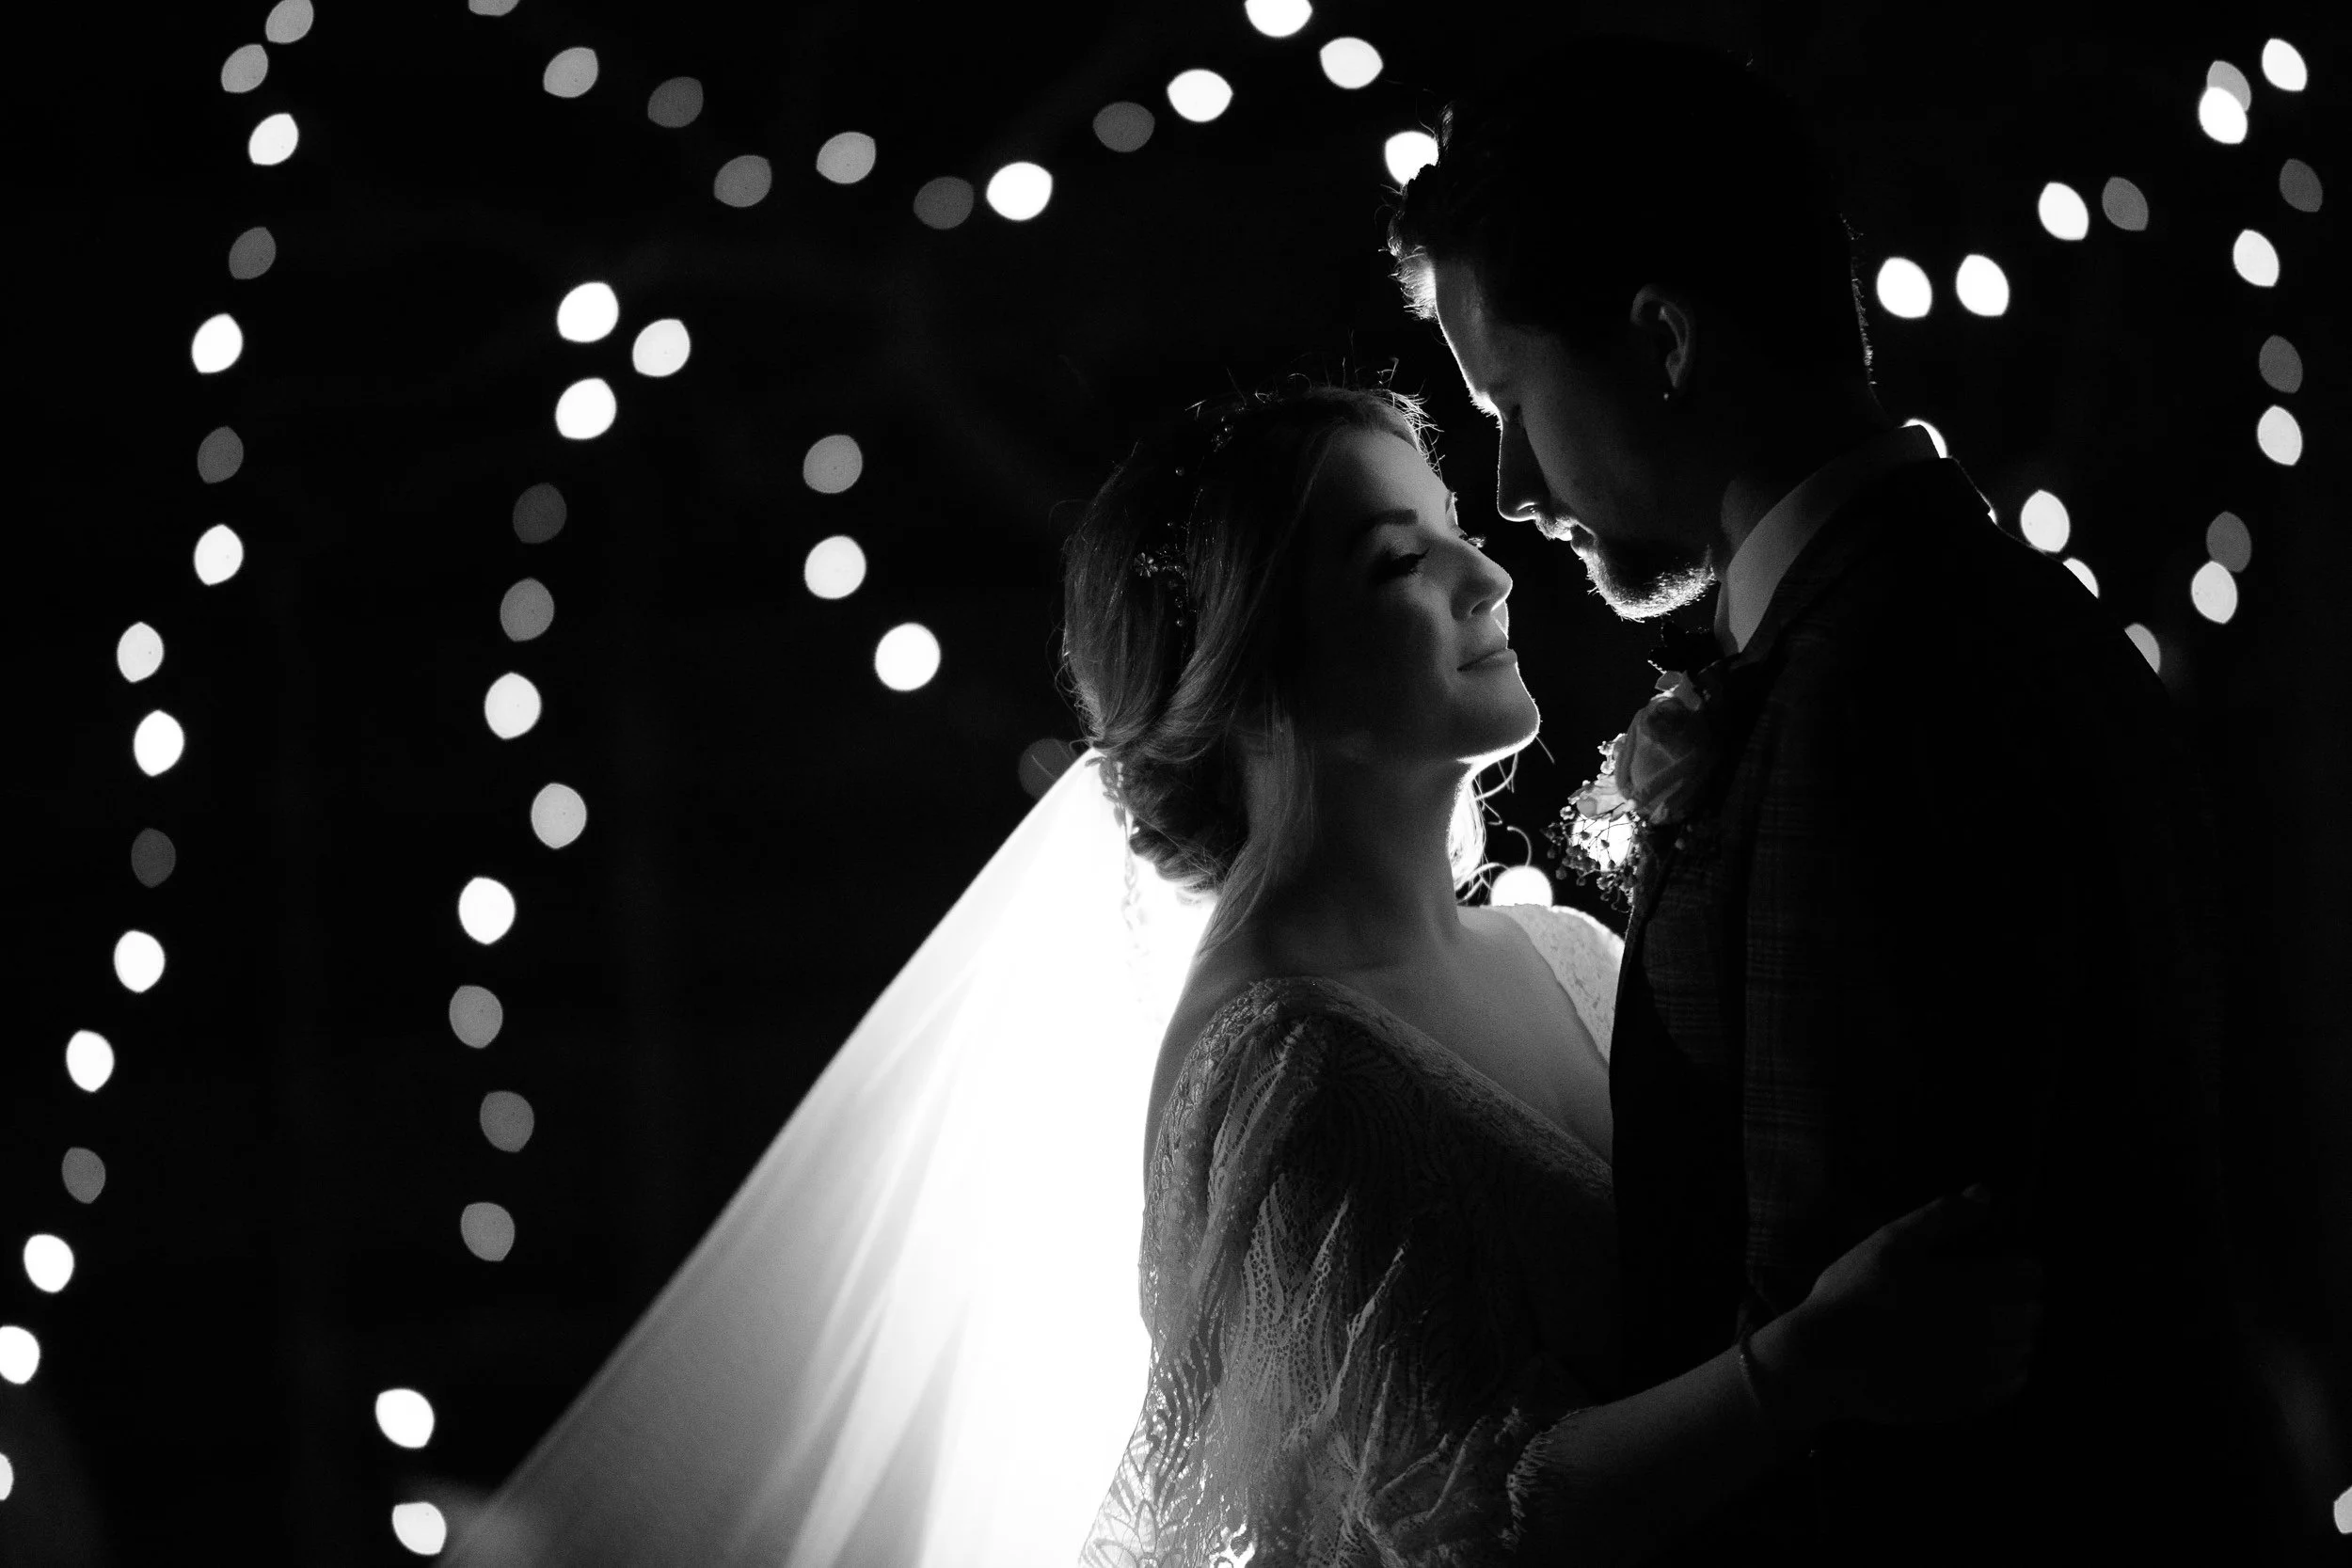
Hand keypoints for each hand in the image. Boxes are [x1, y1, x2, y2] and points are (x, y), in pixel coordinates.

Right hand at [1758, 1184, 2041, 1427]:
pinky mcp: (1966, 1403)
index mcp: (1969, 1287)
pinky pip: (2010, 1386)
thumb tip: (1986, 1194)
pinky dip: (2008, 1370)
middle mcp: (1983, 1332)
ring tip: (1986, 1325)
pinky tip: (1982, 1358)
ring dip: (2015, 1335)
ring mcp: (1976, 1372)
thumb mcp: (1890, 1242)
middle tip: (1991, 1293)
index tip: (1999, 1264)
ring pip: (2025, 1351)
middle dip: (2020, 1300)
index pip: (2030, 1275)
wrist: (1821, 1362)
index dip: (2018, 1264)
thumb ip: (1942, 1216)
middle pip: (2033, 1314)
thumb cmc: (1853, 1295)